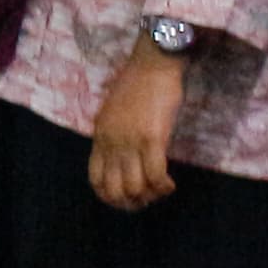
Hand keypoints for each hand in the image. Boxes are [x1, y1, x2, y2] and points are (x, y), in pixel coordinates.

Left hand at [87, 44, 188, 211]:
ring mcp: (130, 141)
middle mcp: (111, 142)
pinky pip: (156, 175)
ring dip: (150, 196)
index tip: (127, 199)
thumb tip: (121, 160)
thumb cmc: (137, 86)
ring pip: (135, 187)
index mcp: (100, 137)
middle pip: (115, 190)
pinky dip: (164, 187)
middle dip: (132, 202)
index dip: (110, 197)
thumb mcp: (113, 113)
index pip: (96, 180)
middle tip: (148, 199)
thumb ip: (113, 136)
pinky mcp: (152, 138)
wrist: (151, 65)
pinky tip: (171, 185)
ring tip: (161, 191)